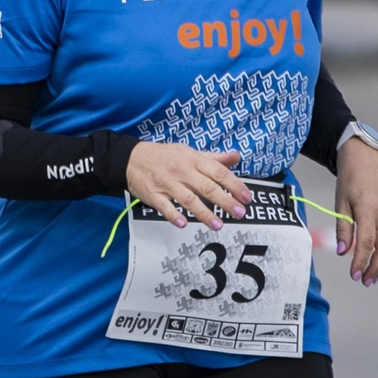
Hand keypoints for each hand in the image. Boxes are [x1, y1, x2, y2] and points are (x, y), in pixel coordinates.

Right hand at [124, 142, 253, 229]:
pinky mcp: (153, 194)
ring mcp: (166, 183)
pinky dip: (173, 215)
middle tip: (239, 213)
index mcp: (193, 159)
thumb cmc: (164, 156)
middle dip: (224, 201)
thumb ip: (214, 158)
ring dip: (204, 213)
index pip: (218, 172)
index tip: (246, 197)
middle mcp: (181, 171)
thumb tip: (236, 156)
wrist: (131, 157)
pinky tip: (183, 224)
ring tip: (218, 225)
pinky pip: (164, 206)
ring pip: (188, 199)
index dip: (234, 185)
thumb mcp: (189, 152)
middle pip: (206, 187)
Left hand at [334, 140, 377, 286]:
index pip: (366, 243)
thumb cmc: (348, 181)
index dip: (360, 261)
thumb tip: (342, 253)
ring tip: (373, 278)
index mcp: (368, 209)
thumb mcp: (340, 203)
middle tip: (364, 282)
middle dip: (375, 268)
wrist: (365, 159)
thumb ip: (343, 228)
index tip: (353, 275)